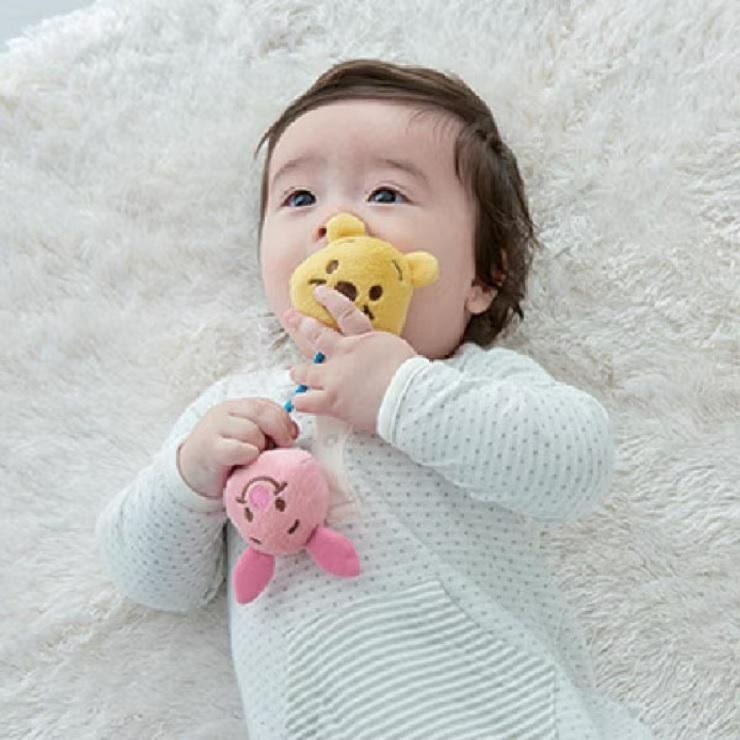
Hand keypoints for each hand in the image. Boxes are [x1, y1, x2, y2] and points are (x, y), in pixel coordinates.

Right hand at [177, 398, 298, 497]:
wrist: (191, 473)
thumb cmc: (226, 457)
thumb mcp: (248, 438)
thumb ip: (268, 429)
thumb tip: (294, 430)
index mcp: (236, 407)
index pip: (267, 404)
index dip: (284, 420)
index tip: (291, 437)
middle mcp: (225, 412)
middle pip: (262, 412)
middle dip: (279, 431)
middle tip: (283, 448)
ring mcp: (215, 428)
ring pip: (252, 431)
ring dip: (261, 447)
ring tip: (256, 458)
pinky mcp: (211, 449)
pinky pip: (239, 449)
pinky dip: (248, 456)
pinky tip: (246, 463)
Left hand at [283, 285, 418, 433]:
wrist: (407, 396)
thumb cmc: (410, 376)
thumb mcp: (398, 352)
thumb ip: (384, 351)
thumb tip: (388, 357)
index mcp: (364, 339)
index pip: (345, 313)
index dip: (330, 300)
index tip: (318, 291)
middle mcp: (345, 354)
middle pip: (317, 335)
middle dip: (302, 324)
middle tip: (290, 316)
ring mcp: (334, 377)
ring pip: (306, 372)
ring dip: (299, 372)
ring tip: (294, 372)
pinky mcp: (331, 400)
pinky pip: (306, 401)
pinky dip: (301, 402)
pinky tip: (298, 402)